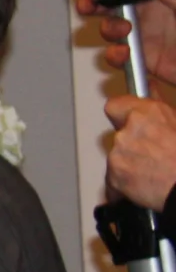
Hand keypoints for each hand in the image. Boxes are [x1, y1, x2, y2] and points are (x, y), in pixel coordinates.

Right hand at [80, 0, 175, 84]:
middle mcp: (146, 16)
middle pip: (109, 7)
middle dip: (94, 5)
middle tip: (91, 6)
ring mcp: (142, 37)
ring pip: (109, 31)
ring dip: (108, 30)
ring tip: (121, 31)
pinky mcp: (141, 58)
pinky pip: (117, 56)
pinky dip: (115, 55)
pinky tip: (124, 52)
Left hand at [107, 93, 175, 209]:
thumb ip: (158, 106)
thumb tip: (149, 87)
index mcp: (146, 114)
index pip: (114, 105)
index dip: (121, 114)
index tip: (126, 118)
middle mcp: (128, 132)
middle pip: (118, 135)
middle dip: (131, 144)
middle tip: (153, 154)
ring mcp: (118, 155)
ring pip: (117, 157)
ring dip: (129, 164)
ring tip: (155, 171)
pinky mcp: (113, 177)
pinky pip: (114, 179)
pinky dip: (125, 183)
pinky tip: (146, 184)